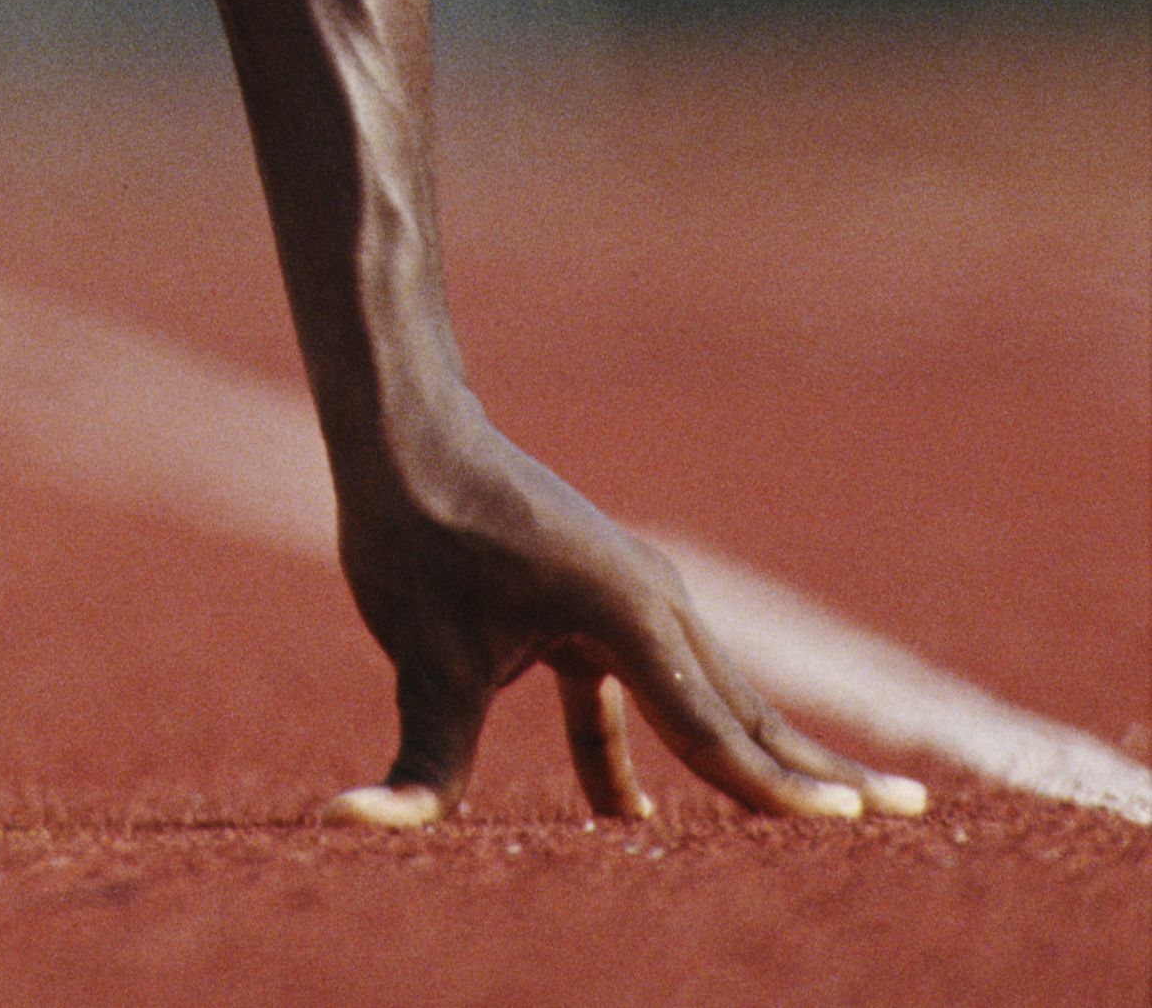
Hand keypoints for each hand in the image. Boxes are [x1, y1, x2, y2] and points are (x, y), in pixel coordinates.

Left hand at [328, 404, 929, 831]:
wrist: (402, 429)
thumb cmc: (412, 534)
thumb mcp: (415, 656)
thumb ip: (414, 763)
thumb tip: (347, 823)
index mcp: (626, 612)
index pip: (711, 727)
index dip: (777, 790)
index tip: (852, 827)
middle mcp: (651, 601)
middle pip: (744, 711)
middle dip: (821, 772)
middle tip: (910, 816)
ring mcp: (634, 600)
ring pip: (714, 698)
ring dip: (770, 757)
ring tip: (848, 807)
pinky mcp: (602, 606)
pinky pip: (651, 693)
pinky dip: (670, 746)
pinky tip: (637, 815)